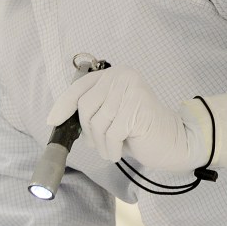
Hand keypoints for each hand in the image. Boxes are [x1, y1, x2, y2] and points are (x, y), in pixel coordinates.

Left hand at [46, 65, 209, 171]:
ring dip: (100, 143)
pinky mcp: (136, 108)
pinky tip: (120, 151)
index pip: (80, 87)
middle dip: (88, 131)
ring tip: (112, 148)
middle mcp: (122, 76)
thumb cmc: (140, 130)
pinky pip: (110, 134)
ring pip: (96, 123)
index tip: (53, 121)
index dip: (63, 105)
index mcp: (115, 74)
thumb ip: (92, 110)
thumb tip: (61, 119)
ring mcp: (130, 90)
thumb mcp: (111, 115)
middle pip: (85, 106)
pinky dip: (111, 148)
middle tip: (100, 144)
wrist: (174, 140)